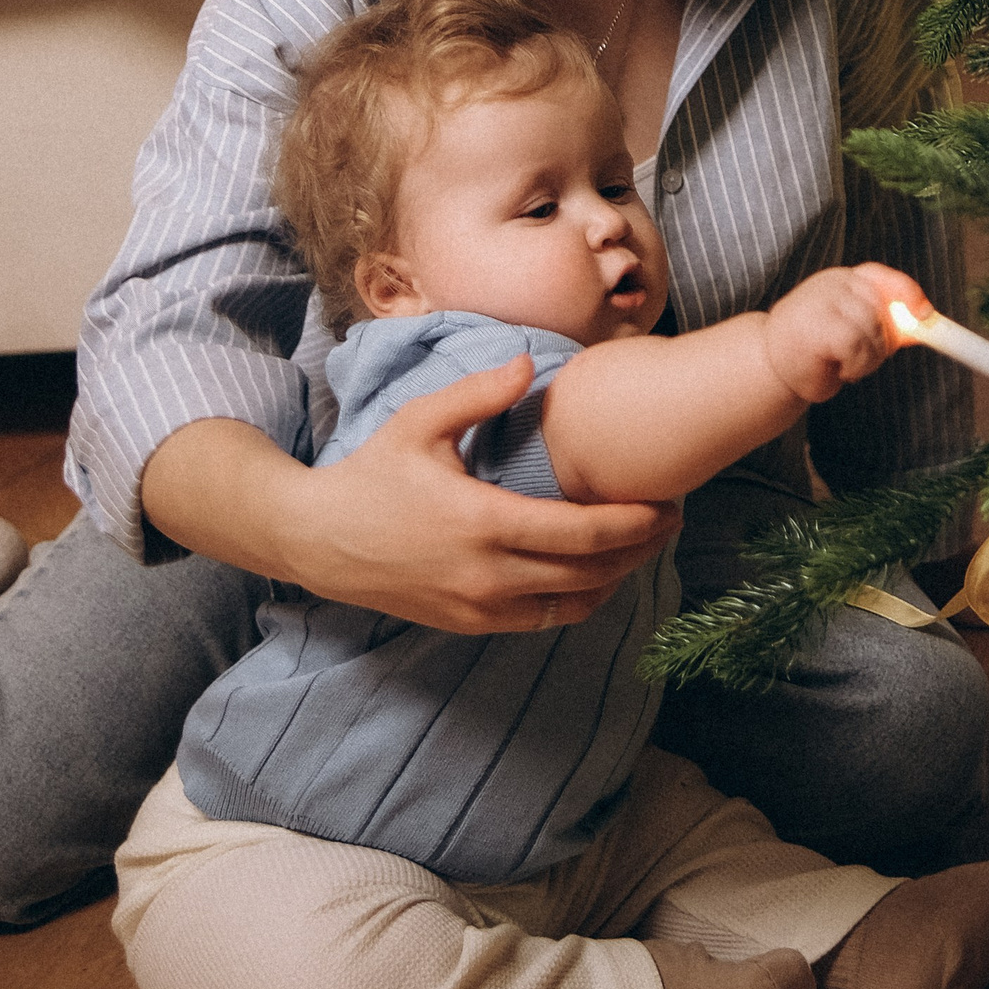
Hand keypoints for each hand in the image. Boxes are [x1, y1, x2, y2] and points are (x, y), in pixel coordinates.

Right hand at [141, 369, 676, 631]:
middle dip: (639, 551)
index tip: (666, 505)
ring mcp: (478, 608)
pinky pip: (541, 621)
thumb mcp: (419, 421)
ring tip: (639, 545)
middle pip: (590, 576)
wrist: (318, 540)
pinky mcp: (469, 624)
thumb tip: (529, 364)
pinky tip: (592, 570)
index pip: (581, 534)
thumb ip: (479, 393)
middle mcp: (486, 575)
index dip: (633, 524)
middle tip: (670, 521)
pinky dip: (576, 599)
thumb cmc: (372, 474)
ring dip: (614, 580)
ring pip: (571, 607)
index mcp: (482, 521)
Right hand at [762, 260, 913, 403]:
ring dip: (868, 359)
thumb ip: (887, 325)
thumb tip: (926, 322)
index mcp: (841, 280)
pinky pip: (857, 345)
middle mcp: (832, 283)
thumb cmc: (815, 351)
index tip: (925, 314)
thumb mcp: (854, 332)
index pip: (880, 276)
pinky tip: (838, 368)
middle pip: (882, 310)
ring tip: (844, 365)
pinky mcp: (816, 324)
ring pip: (872, 330)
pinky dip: (856, 364)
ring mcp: (821, 300)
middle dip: (882, 343)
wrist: (770, 367)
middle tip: (859, 360)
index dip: (907, 292)